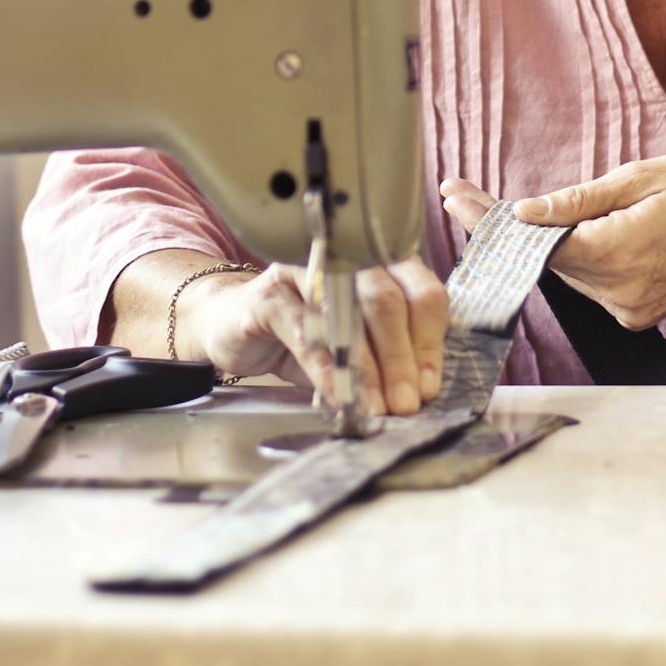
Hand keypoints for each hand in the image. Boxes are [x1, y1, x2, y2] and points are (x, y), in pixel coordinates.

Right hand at [184, 257, 449, 417]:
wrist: (236, 327)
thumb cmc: (306, 336)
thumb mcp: (357, 348)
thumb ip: (389, 361)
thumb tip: (420, 392)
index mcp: (383, 264)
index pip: (422, 295)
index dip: (429, 343)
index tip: (428, 387)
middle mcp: (348, 258)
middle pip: (389, 301)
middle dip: (401, 359)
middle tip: (405, 404)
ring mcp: (307, 269)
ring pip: (350, 312)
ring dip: (367, 367)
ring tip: (375, 406)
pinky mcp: (271, 293)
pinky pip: (306, 329)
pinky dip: (326, 367)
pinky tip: (337, 394)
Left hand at [441, 155, 665, 329]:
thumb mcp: (640, 177)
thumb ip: (577, 202)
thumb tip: (522, 213)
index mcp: (619, 252)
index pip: (535, 242)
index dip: (489, 220)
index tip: (454, 196)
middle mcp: (620, 292)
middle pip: (544, 260)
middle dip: (508, 228)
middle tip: (466, 194)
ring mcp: (628, 309)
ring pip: (565, 272)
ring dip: (544, 243)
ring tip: (527, 209)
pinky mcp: (635, 313)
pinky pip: (590, 281)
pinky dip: (576, 257)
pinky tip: (575, 231)